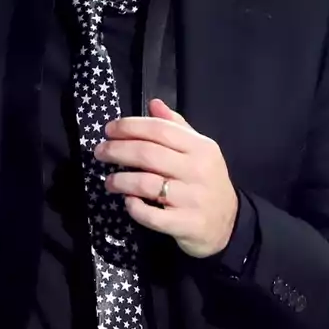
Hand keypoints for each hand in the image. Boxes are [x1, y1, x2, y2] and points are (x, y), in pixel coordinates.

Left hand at [97, 98, 238, 258]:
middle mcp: (197, 170)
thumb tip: (153, 103)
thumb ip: (176, 126)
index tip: (109, 130)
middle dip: (117, 151)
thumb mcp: (200, 150)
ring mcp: (192, 198)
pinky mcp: (186, 224)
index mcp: (200, 147)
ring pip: (146, 184)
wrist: (229, 224)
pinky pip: (151, 215)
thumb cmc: (207, 182)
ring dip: (121, 181)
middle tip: (100, 153)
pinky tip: (128, 202)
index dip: (130, 126)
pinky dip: (134, 207)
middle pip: (148, 154)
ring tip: (109, 181)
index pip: (160, 129)